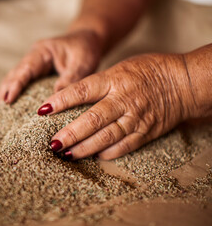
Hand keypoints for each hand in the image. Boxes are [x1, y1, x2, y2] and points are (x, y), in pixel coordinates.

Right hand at [0, 30, 102, 105]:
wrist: (88, 40)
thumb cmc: (85, 49)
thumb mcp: (82, 63)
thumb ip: (70, 80)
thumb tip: (54, 100)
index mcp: (42, 52)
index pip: (25, 69)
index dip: (15, 85)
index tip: (8, 99)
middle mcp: (33, 58)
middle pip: (13, 75)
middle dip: (4, 93)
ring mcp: (33, 67)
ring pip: (14, 81)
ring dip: (6, 96)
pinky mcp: (36, 76)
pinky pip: (23, 86)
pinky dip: (16, 97)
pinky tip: (10, 110)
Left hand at [37, 53, 197, 159]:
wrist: (183, 82)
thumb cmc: (147, 71)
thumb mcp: (119, 68)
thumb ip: (97, 84)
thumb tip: (68, 99)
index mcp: (113, 80)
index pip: (81, 91)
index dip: (60, 101)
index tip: (42, 110)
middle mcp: (122, 100)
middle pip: (91, 120)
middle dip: (70, 134)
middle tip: (52, 144)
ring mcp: (135, 118)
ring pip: (105, 137)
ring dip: (84, 148)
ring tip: (67, 154)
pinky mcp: (145, 132)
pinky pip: (123, 147)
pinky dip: (107, 153)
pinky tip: (94, 157)